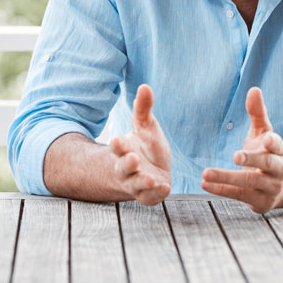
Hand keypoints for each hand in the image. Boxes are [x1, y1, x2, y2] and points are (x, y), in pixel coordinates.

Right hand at [110, 84, 171, 204]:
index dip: (118, 145)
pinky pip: (149, 197)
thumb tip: (145, 86)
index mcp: (125, 150)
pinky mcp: (148, 195)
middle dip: (127, 164)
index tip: (118, 140)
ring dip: (141, 182)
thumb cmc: (145, 146)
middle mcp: (127, 168)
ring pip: (135, 185)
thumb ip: (143, 109)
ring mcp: (137, 183)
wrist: (150, 170)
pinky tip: (164, 187)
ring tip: (149, 178)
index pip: (118, 147)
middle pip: (123, 167)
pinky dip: (155, 194)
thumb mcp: (146, 126)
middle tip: (133, 159)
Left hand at [201, 87, 282, 212]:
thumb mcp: (264, 132)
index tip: (267, 138)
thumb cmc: (267, 153)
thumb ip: (258, 112)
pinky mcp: (260, 202)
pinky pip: (239, 196)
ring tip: (205, 173)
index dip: (273, 142)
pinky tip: (204, 184)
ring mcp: (270, 188)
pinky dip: (220, 190)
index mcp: (279, 151)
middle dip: (251, 160)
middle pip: (266, 164)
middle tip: (235, 156)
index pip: (279, 145)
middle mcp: (278, 170)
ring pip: (249, 183)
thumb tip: (253, 89)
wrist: (280, 187)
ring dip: (226, 178)